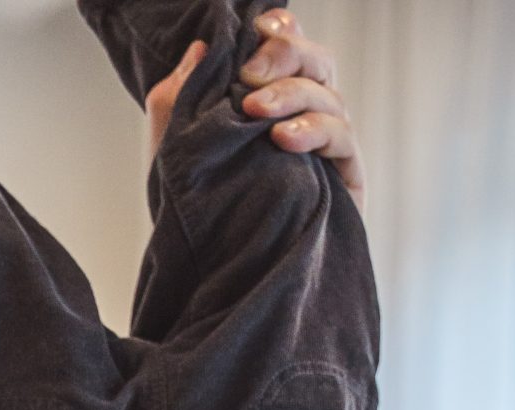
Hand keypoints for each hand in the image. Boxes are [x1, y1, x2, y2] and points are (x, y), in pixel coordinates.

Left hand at [147, 11, 366, 216]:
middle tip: (248, 74)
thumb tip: (200, 47)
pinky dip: (314, 131)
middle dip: (286, 55)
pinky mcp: (343, 180)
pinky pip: (342, 138)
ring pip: (329, 96)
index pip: (289, 47)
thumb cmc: (195, 212)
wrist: (212, 276)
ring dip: (292, 95)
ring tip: (254, 112)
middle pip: (317, 61)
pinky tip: (282, 140)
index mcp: (271, 102)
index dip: (281, 30)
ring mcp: (327, 148)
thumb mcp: (171, 148)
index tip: (256, 28)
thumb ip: (178, 95)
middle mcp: (305, 117)